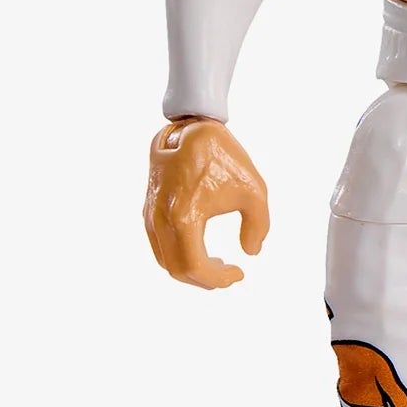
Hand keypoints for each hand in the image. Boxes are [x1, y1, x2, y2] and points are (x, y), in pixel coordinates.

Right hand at [143, 118, 269, 288]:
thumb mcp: (253, 191)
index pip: (195, 267)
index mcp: (184, 217)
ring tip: (217, 264)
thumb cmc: (222, 156)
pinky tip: (201, 249)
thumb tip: (251, 251)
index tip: (239, 273)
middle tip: (229, 274)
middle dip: (205, 280)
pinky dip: (178, 255)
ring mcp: (151, 215)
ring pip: (165, 260)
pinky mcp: (149, 208)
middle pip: (177, 270)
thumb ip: (257, 226)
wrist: (191, 127)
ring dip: (190, 269)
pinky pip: (159, 244)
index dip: (218, 279)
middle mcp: (160, 220)